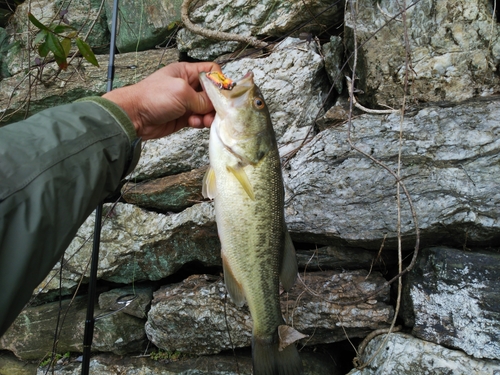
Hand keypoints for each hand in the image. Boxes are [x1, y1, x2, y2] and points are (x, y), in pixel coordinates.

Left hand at [103, 62, 220, 139]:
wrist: (134, 117)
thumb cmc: (153, 97)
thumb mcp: (181, 92)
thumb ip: (202, 98)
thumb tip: (216, 105)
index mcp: (186, 72)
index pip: (211, 71)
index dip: (219, 81)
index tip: (222, 93)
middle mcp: (188, 85)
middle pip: (211, 92)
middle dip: (215, 103)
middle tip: (215, 112)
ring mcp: (186, 102)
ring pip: (207, 108)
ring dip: (208, 115)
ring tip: (203, 120)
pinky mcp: (184, 117)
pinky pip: (199, 118)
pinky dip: (200, 122)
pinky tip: (193, 123)